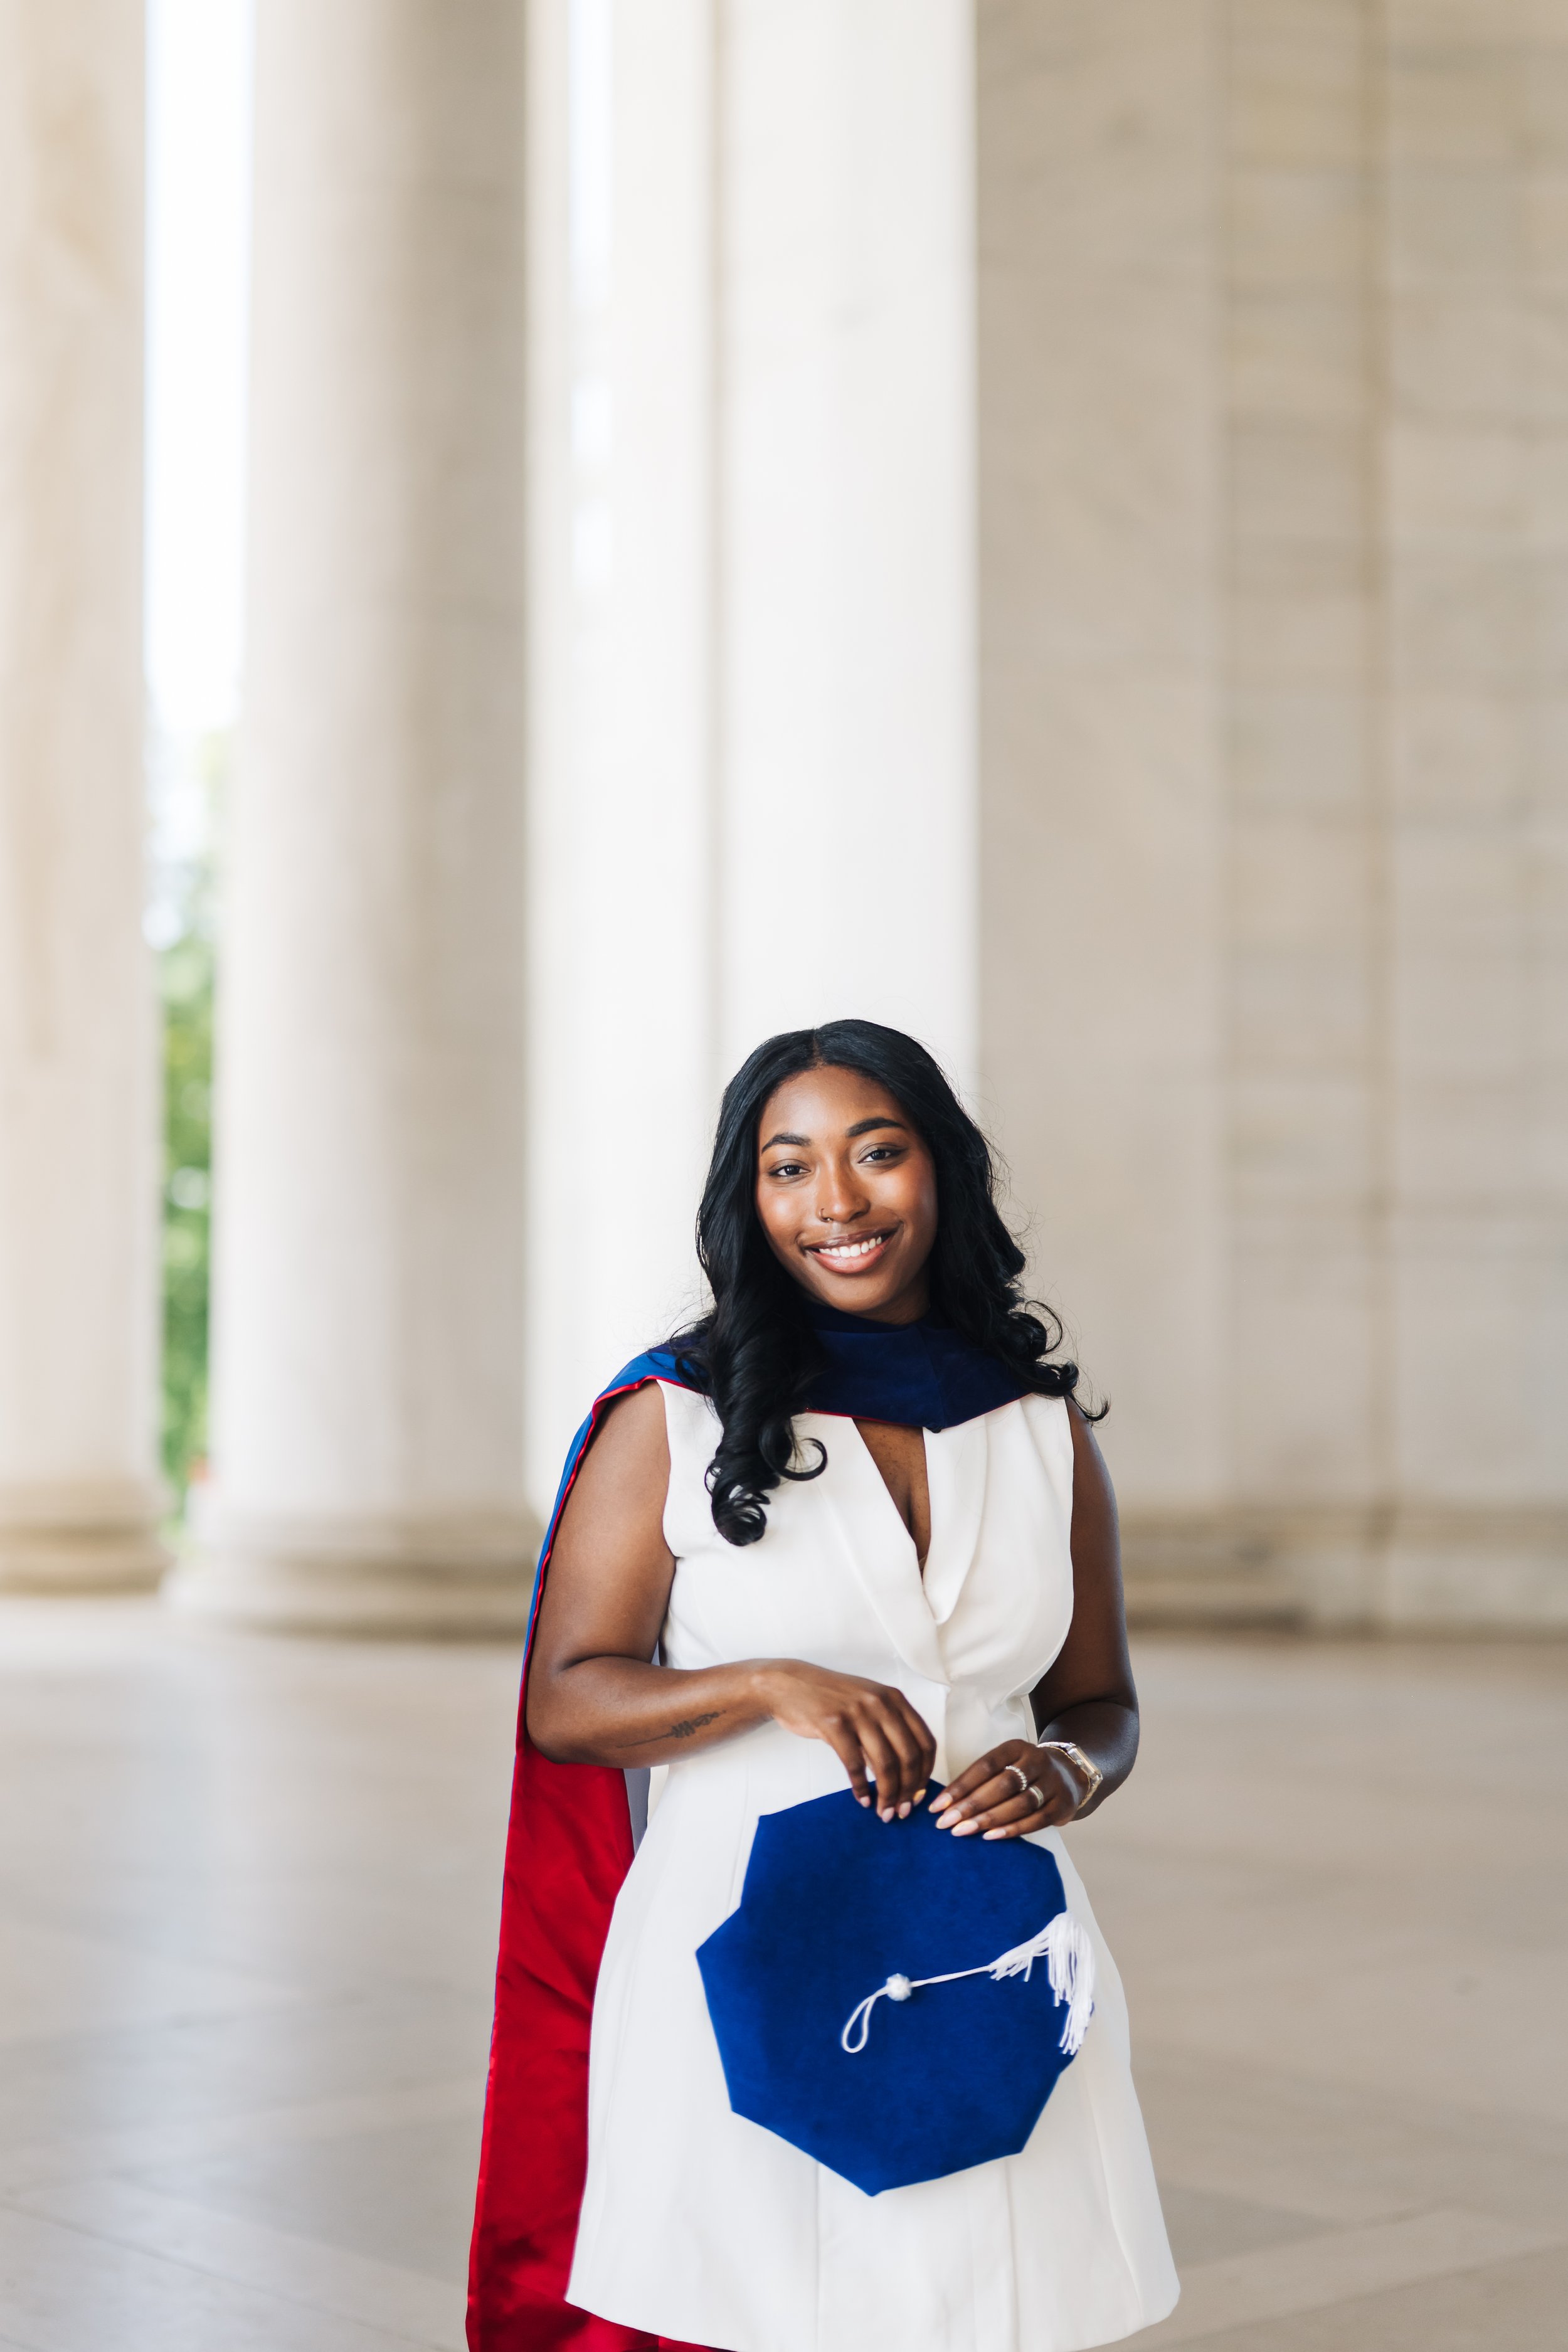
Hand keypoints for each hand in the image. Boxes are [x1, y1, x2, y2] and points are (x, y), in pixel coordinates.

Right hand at [757, 1661, 936, 1821]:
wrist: (790, 1685)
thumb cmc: (831, 1700)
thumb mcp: (867, 1707)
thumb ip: (887, 1734)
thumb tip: (905, 1777)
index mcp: (895, 1699)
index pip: (926, 1742)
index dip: (926, 1774)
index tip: (918, 1795)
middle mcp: (881, 1703)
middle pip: (909, 1756)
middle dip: (908, 1790)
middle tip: (901, 1811)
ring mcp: (858, 1712)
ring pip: (885, 1764)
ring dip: (887, 1794)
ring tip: (883, 1812)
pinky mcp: (834, 1723)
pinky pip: (854, 1764)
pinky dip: (860, 1787)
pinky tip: (862, 1798)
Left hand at [933, 1739, 1086, 1839]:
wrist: (1070, 1773)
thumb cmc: (1025, 1772)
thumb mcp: (1007, 1763)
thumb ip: (983, 1779)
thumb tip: (946, 1803)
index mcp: (1017, 1747)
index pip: (985, 1765)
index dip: (960, 1785)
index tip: (938, 1805)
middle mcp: (1037, 1761)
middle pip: (1002, 1784)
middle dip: (971, 1805)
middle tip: (946, 1822)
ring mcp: (1052, 1783)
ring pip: (1019, 1803)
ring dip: (989, 1819)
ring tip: (963, 1831)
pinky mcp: (1063, 1804)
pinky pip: (1036, 1820)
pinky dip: (1012, 1829)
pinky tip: (990, 1837)